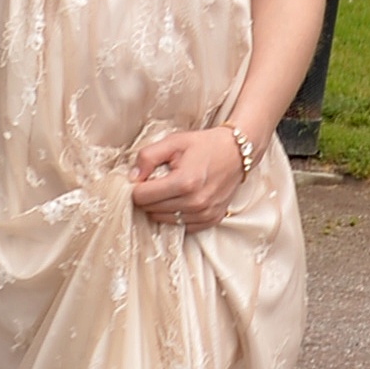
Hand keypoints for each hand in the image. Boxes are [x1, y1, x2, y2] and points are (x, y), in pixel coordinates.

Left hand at [131, 124, 246, 231]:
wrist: (237, 153)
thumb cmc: (204, 145)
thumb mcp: (174, 142)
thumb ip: (148, 156)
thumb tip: (132, 177)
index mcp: (184, 182)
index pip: (142, 197)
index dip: (137, 187)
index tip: (144, 177)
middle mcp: (195, 202)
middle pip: (150, 210)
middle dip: (148, 196)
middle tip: (156, 182)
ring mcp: (204, 214)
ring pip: (163, 220)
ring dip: (160, 207)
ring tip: (170, 190)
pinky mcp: (210, 220)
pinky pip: (180, 226)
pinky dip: (176, 214)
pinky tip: (181, 199)